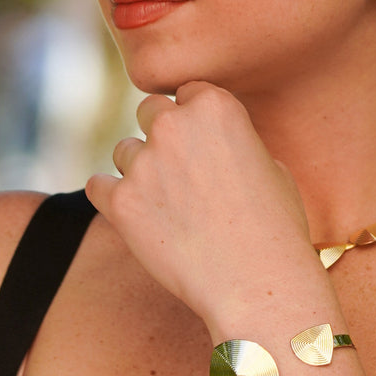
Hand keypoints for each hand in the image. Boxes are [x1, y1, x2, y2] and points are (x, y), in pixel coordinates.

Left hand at [86, 83, 319, 329]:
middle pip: (149, 111)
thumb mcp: (272, 168)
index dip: (196, 119)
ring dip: (140, 171)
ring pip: (124, 151)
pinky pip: (98, 186)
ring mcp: (143, 163)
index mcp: (216, 107)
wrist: (258, 284)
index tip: (204, 146)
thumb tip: (214, 145)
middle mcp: (174, 125)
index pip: (188, 92)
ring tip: (171, 208)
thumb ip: (234, 142)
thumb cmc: (276, 229)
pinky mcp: (120, 202)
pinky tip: (142, 219)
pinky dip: (115, 200)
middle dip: (162, 136)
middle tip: (180, 174)